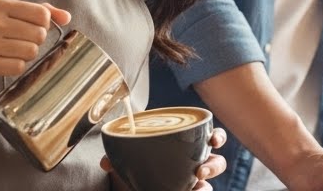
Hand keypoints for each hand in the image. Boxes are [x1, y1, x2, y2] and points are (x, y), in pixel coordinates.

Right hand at [0, 0, 70, 90]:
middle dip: (34, 43)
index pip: (41, 13)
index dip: (42, 25)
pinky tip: (2, 63)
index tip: (30, 29)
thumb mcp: (7, 16)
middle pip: (39, 34)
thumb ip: (38, 12)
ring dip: (26, 56)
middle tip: (17, 44)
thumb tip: (67, 17)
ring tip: (9, 54)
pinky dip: (15, 68)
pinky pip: (18, 67)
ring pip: (31, 51)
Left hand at [103, 128, 227, 189]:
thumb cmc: (139, 162)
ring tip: (195, 189)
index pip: (211, 137)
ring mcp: (191, 183)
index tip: (213, 139)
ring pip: (208, 186)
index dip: (217, 137)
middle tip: (199, 171)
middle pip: (217, 163)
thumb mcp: (129, 156)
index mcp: (187, 145)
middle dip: (213, 166)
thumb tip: (105, 162)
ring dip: (205, 187)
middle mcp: (195, 164)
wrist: (132, 185)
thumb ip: (118, 158)